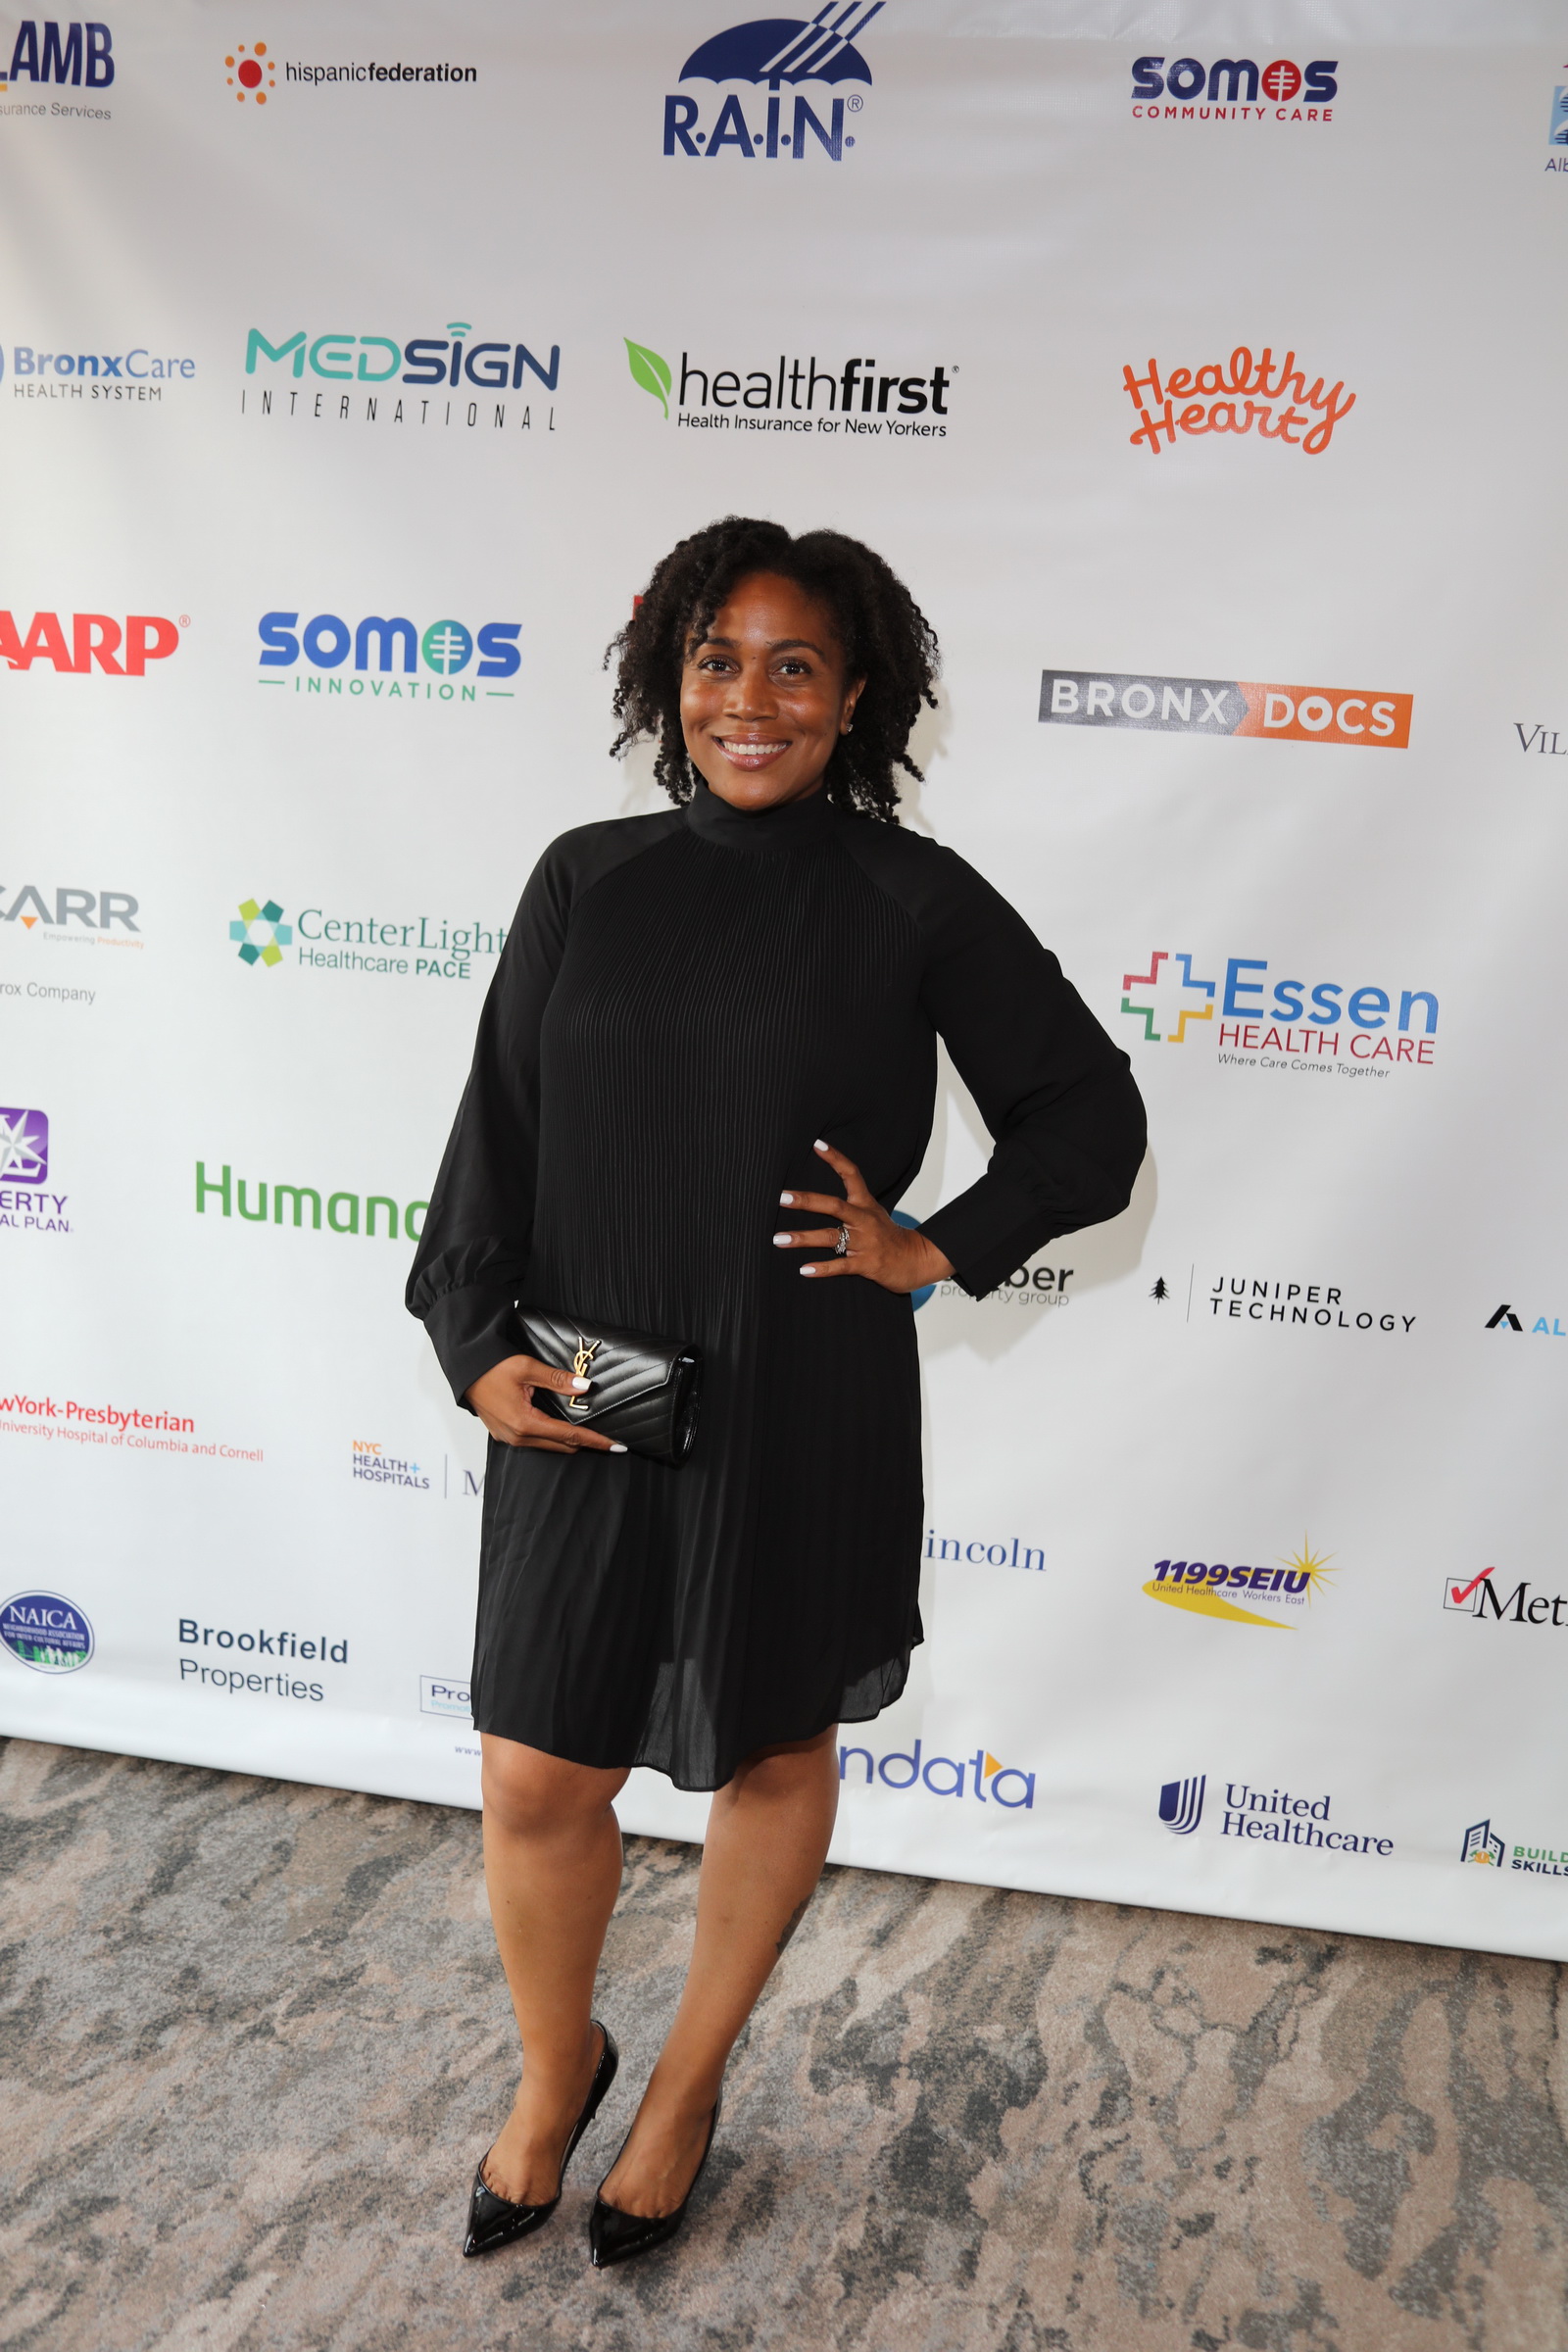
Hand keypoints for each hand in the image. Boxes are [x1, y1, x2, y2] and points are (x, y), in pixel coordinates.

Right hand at [464, 1355, 625, 1453]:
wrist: (465, 1370)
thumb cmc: (491, 1367)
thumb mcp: (527, 1368)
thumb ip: (557, 1380)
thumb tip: (584, 1387)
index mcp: (525, 1423)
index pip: (570, 1436)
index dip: (595, 1441)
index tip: (616, 1446)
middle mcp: (518, 1436)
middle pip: (562, 1446)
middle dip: (587, 1443)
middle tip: (608, 1440)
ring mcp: (509, 1438)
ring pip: (549, 1445)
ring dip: (569, 1440)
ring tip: (590, 1433)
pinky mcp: (505, 1434)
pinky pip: (535, 1441)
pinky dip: (553, 1436)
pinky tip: (563, 1427)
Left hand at [773, 1140, 954, 1295]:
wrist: (917, 1260)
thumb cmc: (888, 1237)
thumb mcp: (872, 1214)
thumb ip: (850, 1206)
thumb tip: (817, 1199)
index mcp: (865, 1204)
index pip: (852, 1174)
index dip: (835, 1158)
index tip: (816, 1144)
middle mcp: (864, 1220)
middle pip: (833, 1205)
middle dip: (806, 1201)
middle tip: (781, 1197)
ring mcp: (866, 1242)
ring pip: (830, 1237)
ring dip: (803, 1238)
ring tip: (778, 1239)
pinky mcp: (867, 1264)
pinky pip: (841, 1265)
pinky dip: (822, 1268)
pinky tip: (804, 1270)